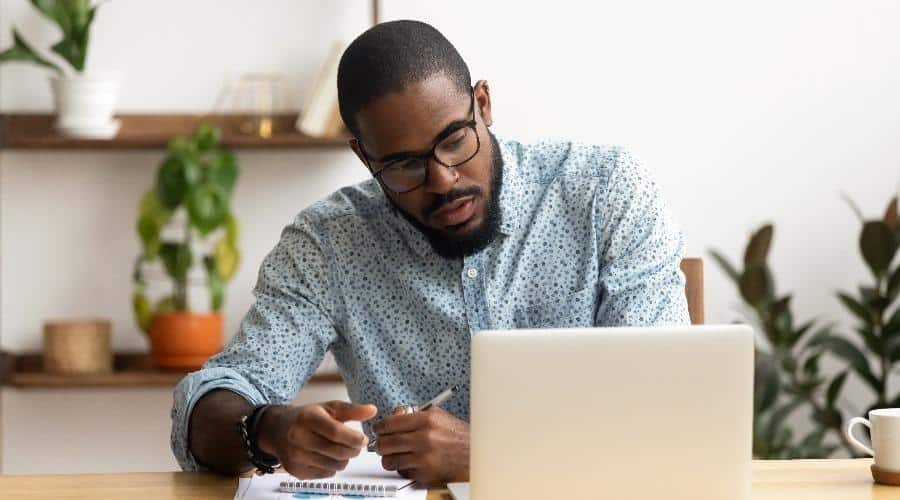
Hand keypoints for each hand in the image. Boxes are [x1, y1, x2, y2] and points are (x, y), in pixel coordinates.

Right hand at [258, 401, 376, 478]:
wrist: (277, 430)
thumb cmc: (306, 417)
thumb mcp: (328, 407)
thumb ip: (352, 410)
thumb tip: (372, 410)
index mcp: (307, 418)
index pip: (336, 433)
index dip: (355, 438)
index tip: (364, 439)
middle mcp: (298, 438)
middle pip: (338, 452)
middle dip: (354, 450)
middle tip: (356, 445)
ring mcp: (296, 457)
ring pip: (335, 466)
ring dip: (345, 459)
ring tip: (341, 449)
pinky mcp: (296, 471)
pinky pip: (327, 474)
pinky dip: (333, 466)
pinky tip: (327, 455)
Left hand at [372, 406, 468, 485]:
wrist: (475, 455)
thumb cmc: (457, 435)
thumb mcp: (438, 415)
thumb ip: (414, 413)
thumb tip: (394, 414)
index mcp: (426, 420)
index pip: (389, 423)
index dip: (380, 427)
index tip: (379, 429)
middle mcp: (424, 439)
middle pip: (385, 443)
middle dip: (381, 443)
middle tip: (383, 443)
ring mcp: (424, 458)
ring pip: (389, 461)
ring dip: (389, 458)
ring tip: (396, 454)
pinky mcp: (425, 474)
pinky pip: (402, 472)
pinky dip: (403, 468)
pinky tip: (411, 462)